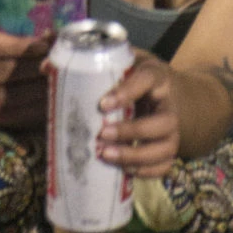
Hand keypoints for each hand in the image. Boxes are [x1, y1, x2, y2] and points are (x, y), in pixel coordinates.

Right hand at [0, 21, 48, 131]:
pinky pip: (7, 117)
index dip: (20, 46)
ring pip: (6, 98)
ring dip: (36, 91)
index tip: (45, 44)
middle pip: (1, 73)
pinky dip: (30, 110)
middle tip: (57, 65)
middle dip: (33, 69)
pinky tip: (48, 100)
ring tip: (58, 81)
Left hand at [97, 52, 182, 175]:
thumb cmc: (137, 77)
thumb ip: (104, 60)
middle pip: (164, 122)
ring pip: (165, 149)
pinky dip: (144, 172)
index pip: (147, 80)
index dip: (127, 92)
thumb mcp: (128, 62)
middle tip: (102, 134)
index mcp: (158, 77)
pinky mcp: (169, 151)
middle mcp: (170, 106)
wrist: (165, 94)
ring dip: (135, 156)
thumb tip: (60, 63)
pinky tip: (122, 169)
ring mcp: (173, 132)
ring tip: (106, 155)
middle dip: (132, 131)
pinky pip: (163, 167)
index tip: (102, 104)